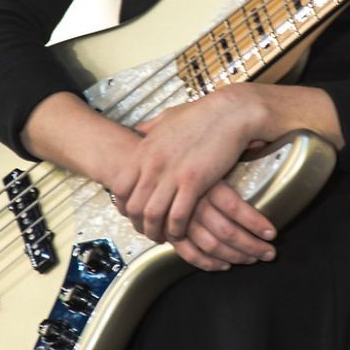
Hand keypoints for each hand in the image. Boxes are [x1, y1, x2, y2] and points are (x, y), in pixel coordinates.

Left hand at [107, 88, 276, 270]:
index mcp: (145, 149)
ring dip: (156, 231)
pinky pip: (178, 215)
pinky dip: (176, 229)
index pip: (120, 187)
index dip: (123, 206)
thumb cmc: (201, 114)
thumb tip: (139, 129)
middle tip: (148, 231)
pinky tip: (181, 232)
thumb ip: (150, 127)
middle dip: (139, 224)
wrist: (229, 112)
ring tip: (163, 237)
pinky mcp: (194, 182)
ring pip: (153, 215)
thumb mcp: (167, 117)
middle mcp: (153, 163)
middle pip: (134, 206)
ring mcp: (172, 174)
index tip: (132, 214)